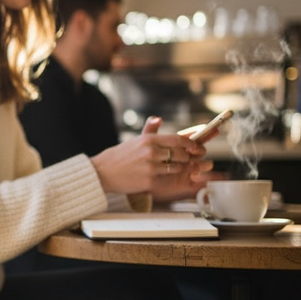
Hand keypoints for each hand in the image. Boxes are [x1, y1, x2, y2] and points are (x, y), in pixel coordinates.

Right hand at [91, 116, 212, 195]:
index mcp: (149, 139)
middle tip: (194, 159)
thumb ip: (150, 130)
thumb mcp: (135, 140)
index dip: (192, 144)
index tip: (197, 147)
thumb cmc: (119, 156)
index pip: (178, 139)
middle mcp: (151, 151)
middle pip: (181, 154)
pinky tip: (169, 177)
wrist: (103, 172)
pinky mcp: (149, 180)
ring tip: (180, 168)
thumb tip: (158, 119)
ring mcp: (150, 166)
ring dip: (182, 168)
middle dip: (191, 157)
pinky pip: (167, 179)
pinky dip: (171, 178)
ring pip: (177, 167)